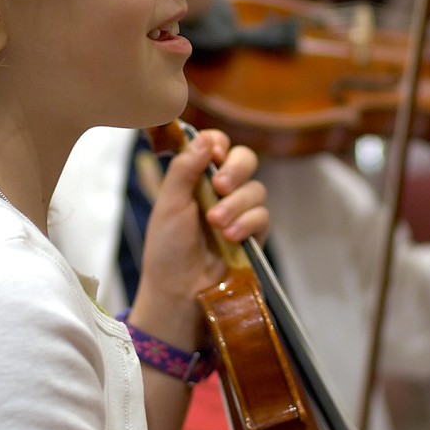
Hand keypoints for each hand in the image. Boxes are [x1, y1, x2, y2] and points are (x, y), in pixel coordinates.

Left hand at [129, 129, 267, 348]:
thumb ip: (184, 169)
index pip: (215, 144)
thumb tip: (202, 137)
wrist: (179, 291)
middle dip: (235, 169)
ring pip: (255, 189)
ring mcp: (239, 211)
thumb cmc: (167, 249)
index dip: (218, 142)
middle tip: (220, 185)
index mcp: (196, 177)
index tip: (213, 153)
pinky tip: (231, 236)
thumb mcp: (168, 205)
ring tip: (217, 224)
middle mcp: (220, 190)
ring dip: (236, 203)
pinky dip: (248, 222)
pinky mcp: (253, 234)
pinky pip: (262, 215)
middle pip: (244, 159)